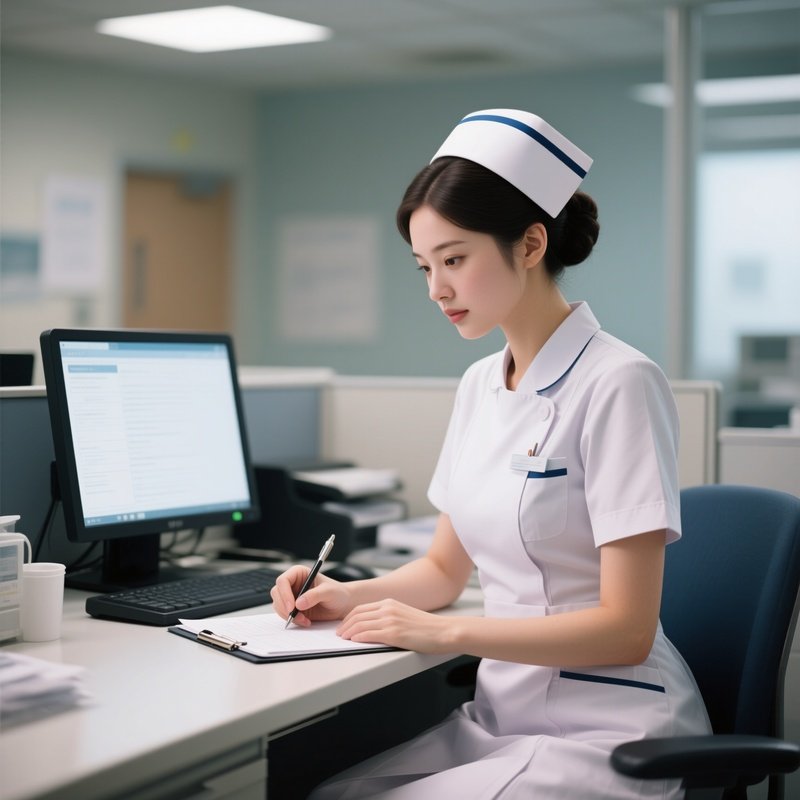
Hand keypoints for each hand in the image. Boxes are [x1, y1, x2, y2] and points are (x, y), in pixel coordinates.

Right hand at [269, 565, 353, 626]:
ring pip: (278, 605)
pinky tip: (305, 621)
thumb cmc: (337, 593)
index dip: (284, 593)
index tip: (292, 606)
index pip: (283, 580)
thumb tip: (298, 603)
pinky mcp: (292, 608)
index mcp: (299, 573)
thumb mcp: (329, 592)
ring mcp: (291, 596)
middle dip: (285, 607)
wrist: (342, 605)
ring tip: (305, 620)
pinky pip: (284, 614)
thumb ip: (315, 595)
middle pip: (277, 593)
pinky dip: (292, 620)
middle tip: (296, 616)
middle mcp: (293, 583)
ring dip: (289, 615)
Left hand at [336, 599, 453, 653]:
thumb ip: (389, 616)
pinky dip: (358, 637)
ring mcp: (390, 621)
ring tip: (343, 639)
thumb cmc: (427, 627)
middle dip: (344, 625)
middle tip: (339, 634)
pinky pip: (369, 634)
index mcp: (390, 603)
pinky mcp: (394, 634)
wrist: (444, 631)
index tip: (343, 626)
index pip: (361, 609)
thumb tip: (372, 626)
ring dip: (348, 632)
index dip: (348, 618)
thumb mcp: (404, 615)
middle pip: (357, 615)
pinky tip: (353, 641)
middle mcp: (388, 609)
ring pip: (360, 624)